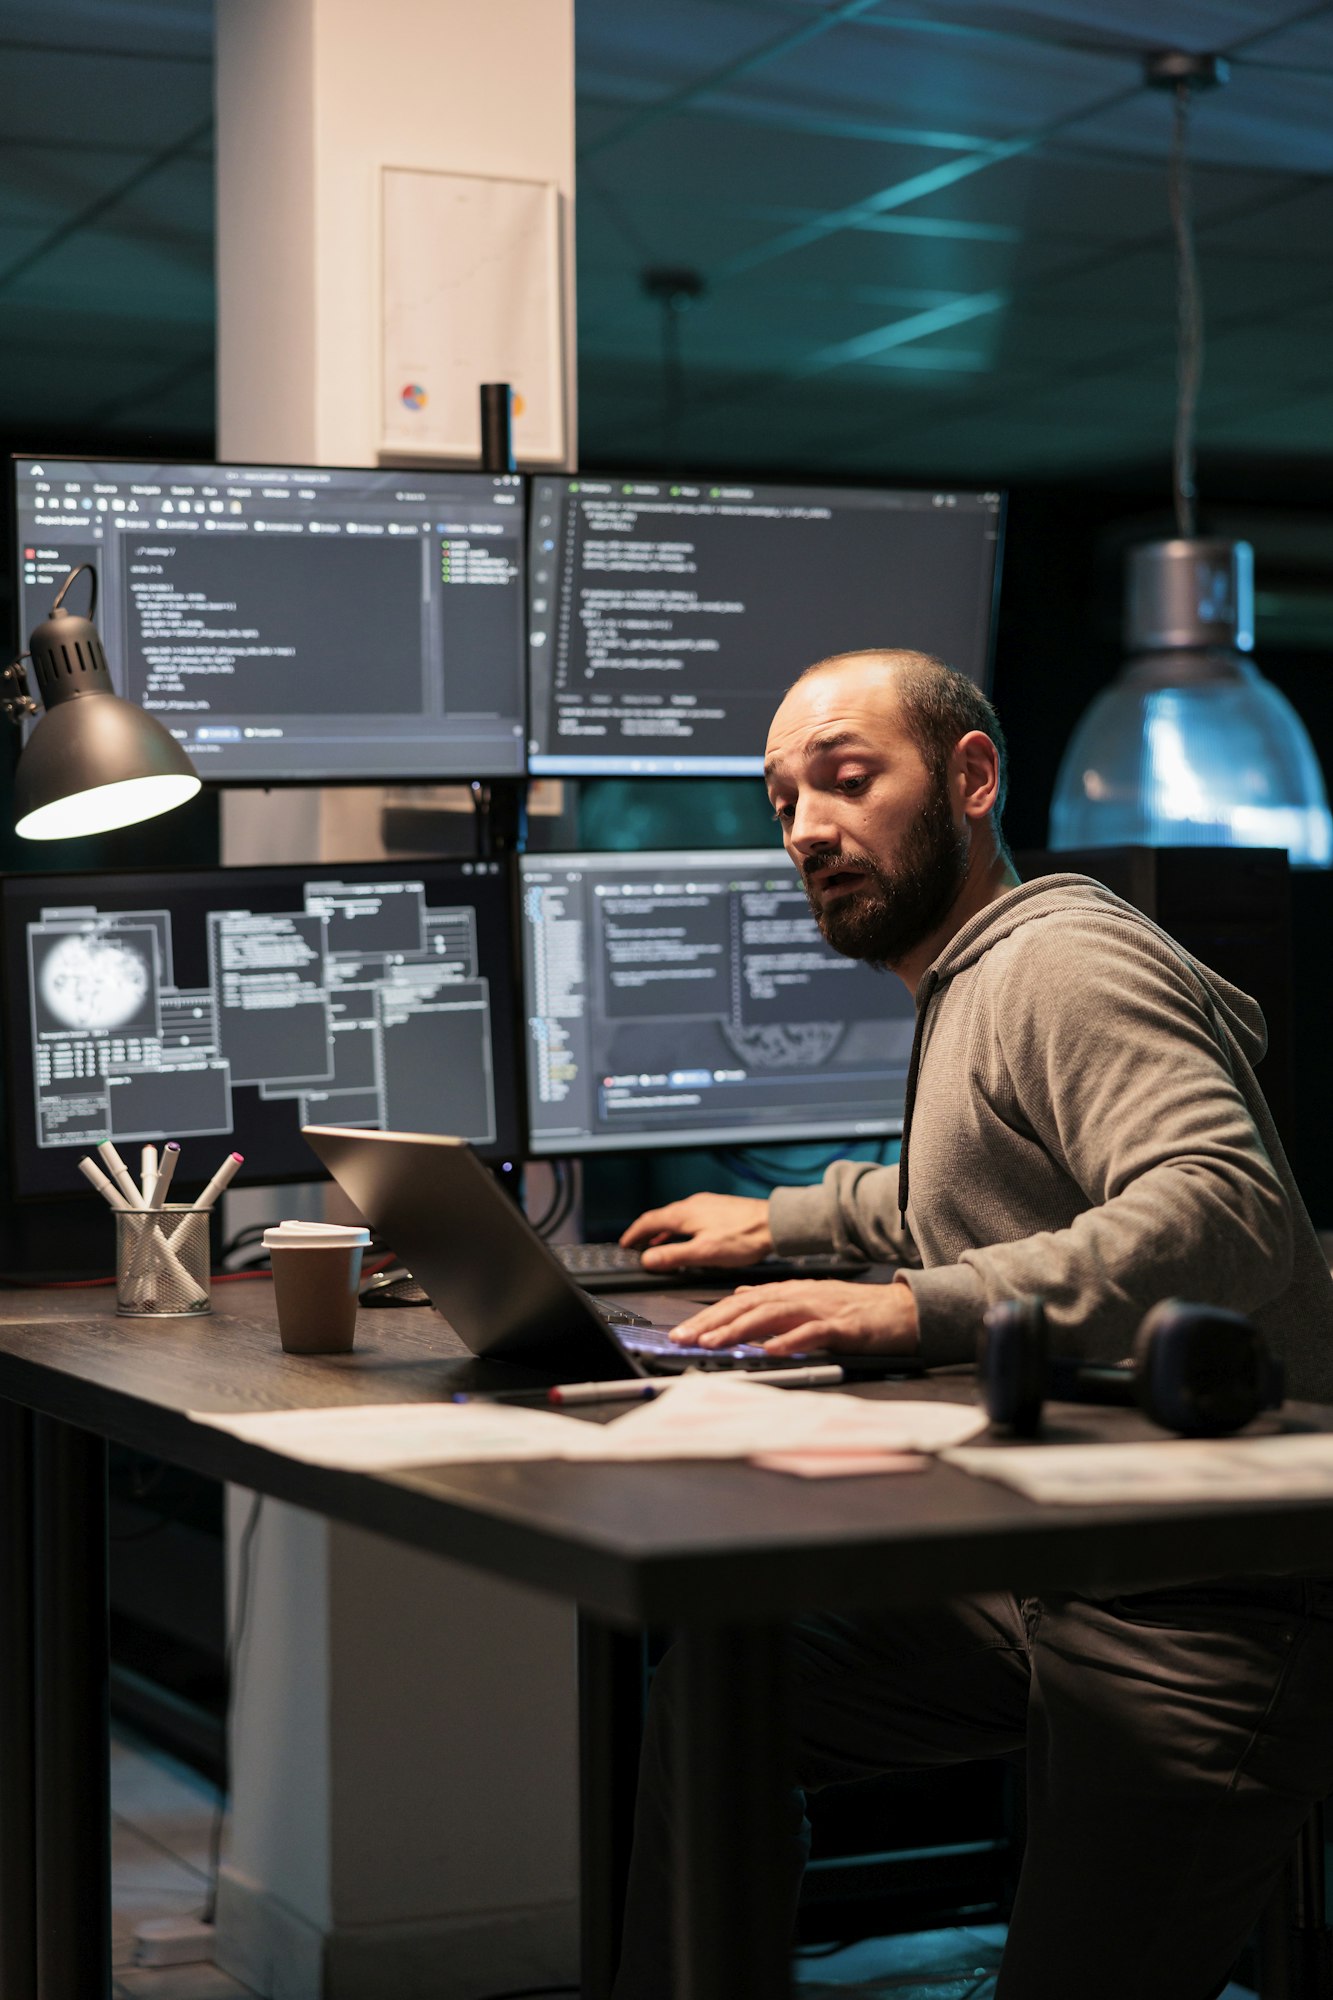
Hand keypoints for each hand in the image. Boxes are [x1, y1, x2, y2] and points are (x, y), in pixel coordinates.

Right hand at [619, 1193, 773, 1270]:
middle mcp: (693, 1204)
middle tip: (636, 1244)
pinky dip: (680, 1228)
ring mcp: (707, 1204)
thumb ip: (674, 1256)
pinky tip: (689, 1238)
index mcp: (684, 1213)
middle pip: (661, 1217)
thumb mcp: (704, 1253)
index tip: (625, 1243)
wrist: (774, 1223)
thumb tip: (648, 1260)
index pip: (649, 1221)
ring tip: (657, 1244)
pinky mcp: (719, 1208)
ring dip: (663, 1230)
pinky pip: (691, 1217)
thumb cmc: (743, 1237)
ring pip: (677, 1216)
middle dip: (646, 1231)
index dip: (634, 1233)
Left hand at [670, 1277, 920, 1356]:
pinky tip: (771, 1350)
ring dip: (739, 1330)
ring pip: (772, 1316)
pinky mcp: (842, 1326)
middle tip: (683, 1339)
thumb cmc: (855, 1310)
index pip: (738, 1303)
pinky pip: (813, 1333)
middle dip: (711, 1323)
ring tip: (714, 1343)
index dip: (707, 1317)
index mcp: (788, 1292)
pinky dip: (791, 1341)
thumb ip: (772, 1299)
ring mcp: (820, 1309)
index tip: (680, 1333)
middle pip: (747, 1307)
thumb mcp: (808, 1298)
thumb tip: (739, 1297)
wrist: (901, 1309)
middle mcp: (799, 1296)